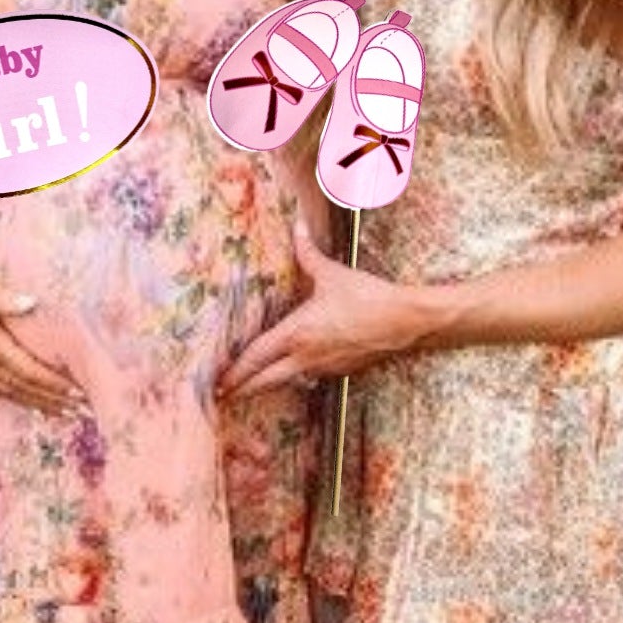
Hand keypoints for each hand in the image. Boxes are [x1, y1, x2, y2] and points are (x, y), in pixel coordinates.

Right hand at [0, 278, 85, 417]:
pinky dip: (24, 401)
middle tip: (88, 412)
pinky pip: (3, 393)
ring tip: (71, 415)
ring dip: (45, 405)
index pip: (31, 370)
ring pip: (18, 394)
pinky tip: (37, 405)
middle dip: (59, 400)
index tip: (81, 391)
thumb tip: (31, 303)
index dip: (57, 383)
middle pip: (29, 388)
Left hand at [216, 225, 433, 399]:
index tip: (217, 381)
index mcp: (298, 333)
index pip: (257, 356)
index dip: (235, 370)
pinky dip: (291, 377)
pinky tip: (288, 373)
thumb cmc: (367, 297)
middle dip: (241, 388)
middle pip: (265, 379)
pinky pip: (308, 376)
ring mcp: (324, 367)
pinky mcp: (340, 371)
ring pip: (286, 381)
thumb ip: (308, 253)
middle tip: (219, 395)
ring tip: (246, 388)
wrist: (405, 322)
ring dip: (265, 385)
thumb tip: (297, 226)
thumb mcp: (333, 273)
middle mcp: (307, 356)